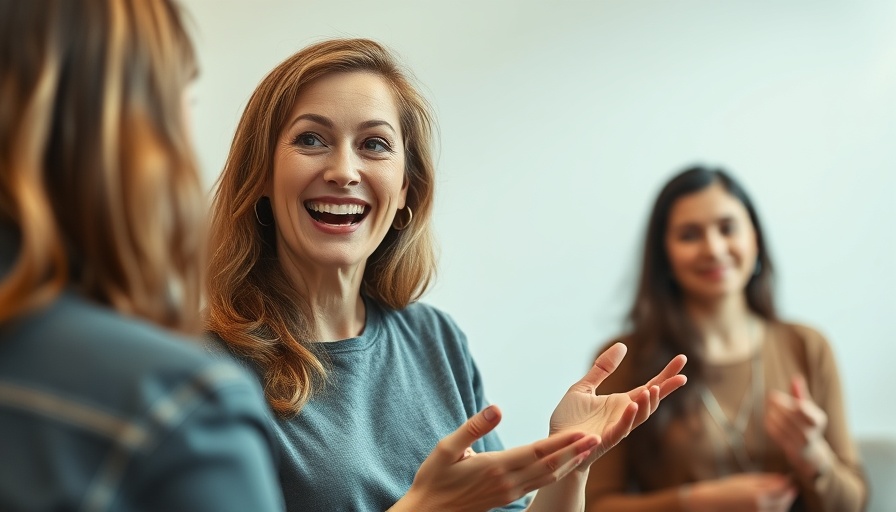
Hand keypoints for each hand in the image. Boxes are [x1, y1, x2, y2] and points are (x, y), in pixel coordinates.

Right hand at [392, 405, 599, 511]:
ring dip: (570, 463)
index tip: (582, 431)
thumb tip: (497, 408)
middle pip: (550, 465)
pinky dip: (556, 474)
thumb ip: (474, 427)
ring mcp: (509, 492)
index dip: (562, 441)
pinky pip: (539, 485)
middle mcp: (508, 481)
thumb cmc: (434, 478)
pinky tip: (564, 466)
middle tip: (598, 438)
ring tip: (588, 450)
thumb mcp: (447, 448)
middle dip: (575, 451)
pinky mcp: (507, 497)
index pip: (537, 451)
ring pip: (548, 477)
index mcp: (496, 466)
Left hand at [548, 342, 686, 468]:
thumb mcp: (584, 387)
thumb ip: (602, 369)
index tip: (682, 359)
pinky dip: (629, 418)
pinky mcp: (606, 439)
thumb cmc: (569, 419)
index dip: (666, 374)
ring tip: (652, 387)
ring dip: (648, 403)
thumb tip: (622, 346)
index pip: (649, 386)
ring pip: (640, 416)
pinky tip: (633, 405)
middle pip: (651, 400)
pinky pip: (621, 428)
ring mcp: (617, 427)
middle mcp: (624, 415)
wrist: (557, 444)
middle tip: (683, 376)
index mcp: (621, 402)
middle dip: (667, 389)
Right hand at [686, 472, 796, 511]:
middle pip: (784, 502)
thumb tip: (787, 479)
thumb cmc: (728, 489)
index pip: (783, 490)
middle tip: (787, 488)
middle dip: (787, 495)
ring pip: (780, 511)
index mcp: (758, 494)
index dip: (789, 485)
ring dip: (783, 504)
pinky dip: (774, 510)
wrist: (712, 504)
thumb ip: (768, 480)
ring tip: (776, 497)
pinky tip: (770, 505)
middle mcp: (760, 508)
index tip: (791, 481)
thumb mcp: (747, 480)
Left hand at [764, 375, 832, 479]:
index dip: (785, 401)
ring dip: (772, 414)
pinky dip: (771, 425)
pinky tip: (768, 417)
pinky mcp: (791, 448)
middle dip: (777, 406)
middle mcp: (811, 433)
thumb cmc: (807, 424)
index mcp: (817, 420)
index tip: (773, 394)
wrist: (810, 452)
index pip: (801, 409)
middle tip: (769, 397)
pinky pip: (777, 435)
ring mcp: (800, 442)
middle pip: (790, 417)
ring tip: (769, 407)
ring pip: (782, 426)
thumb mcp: (808, 409)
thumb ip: (800, 394)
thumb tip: (796, 377)